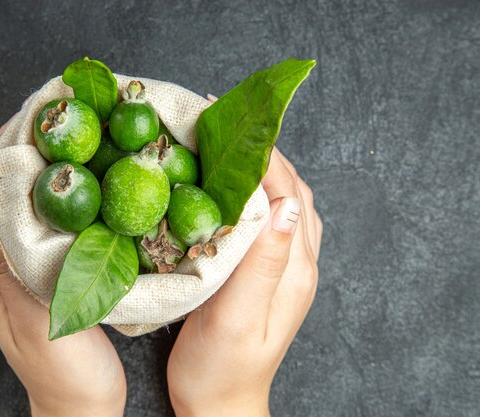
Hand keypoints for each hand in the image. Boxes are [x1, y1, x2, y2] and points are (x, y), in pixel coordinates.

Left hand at [0, 120, 125, 416]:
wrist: (84, 404)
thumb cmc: (61, 371)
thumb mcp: (32, 318)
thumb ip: (8, 266)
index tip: (17, 132)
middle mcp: (5, 264)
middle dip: (17, 161)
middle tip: (53, 130)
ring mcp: (31, 269)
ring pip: (28, 210)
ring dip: (43, 179)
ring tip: (74, 151)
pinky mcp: (58, 275)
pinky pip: (55, 230)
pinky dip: (66, 205)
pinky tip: (92, 195)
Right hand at [167, 148, 321, 416]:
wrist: (221, 402)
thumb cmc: (221, 367)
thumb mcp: (238, 318)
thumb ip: (263, 262)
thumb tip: (285, 204)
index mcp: (294, 269)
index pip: (288, 193)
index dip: (264, 154)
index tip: (232, 123)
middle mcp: (297, 263)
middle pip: (292, 191)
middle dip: (265, 152)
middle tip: (227, 123)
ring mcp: (285, 269)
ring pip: (284, 203)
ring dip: (263, 169)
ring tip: (230, 146)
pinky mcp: (267, 274)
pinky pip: (269, 220)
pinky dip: (256, 194)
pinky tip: (232, 189)